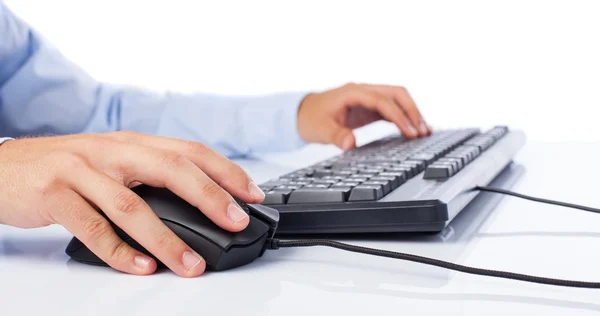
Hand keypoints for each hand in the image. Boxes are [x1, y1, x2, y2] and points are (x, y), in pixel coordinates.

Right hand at [0, 132, 264, 276]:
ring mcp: (81, 171)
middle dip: (210, 197)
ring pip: (133, 206)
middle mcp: (111, 152)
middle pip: (170, 169)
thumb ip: (150, 175)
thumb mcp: (113, 161)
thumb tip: (202, 202)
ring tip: (191, 266)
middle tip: (236, 222)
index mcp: (131, 143)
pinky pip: (93, 228)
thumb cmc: (65, 167)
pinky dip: (119, 252)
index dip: (224, 171)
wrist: (3, 167)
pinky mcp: (54, 195)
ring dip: (168, 239)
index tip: (251, 194)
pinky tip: (142, 268)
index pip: (188, 151)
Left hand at [297, 83, 431, 150]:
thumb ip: (336, 136)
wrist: (301, 114)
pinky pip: (392, 109)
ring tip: (425, 132)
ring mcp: (367, 98)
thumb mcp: (320, 130)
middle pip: (396, 93)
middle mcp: (363, 91)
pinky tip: (413, 131)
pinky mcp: (369, 108)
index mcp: (352, 92)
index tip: (410, 132)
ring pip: (397, 99)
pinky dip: (404, 118)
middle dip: (412, 111)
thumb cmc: (310, 119)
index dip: (399, 116)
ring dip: (412, 113)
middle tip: (423, 132)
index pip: (383, 101)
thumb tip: (350, 144)